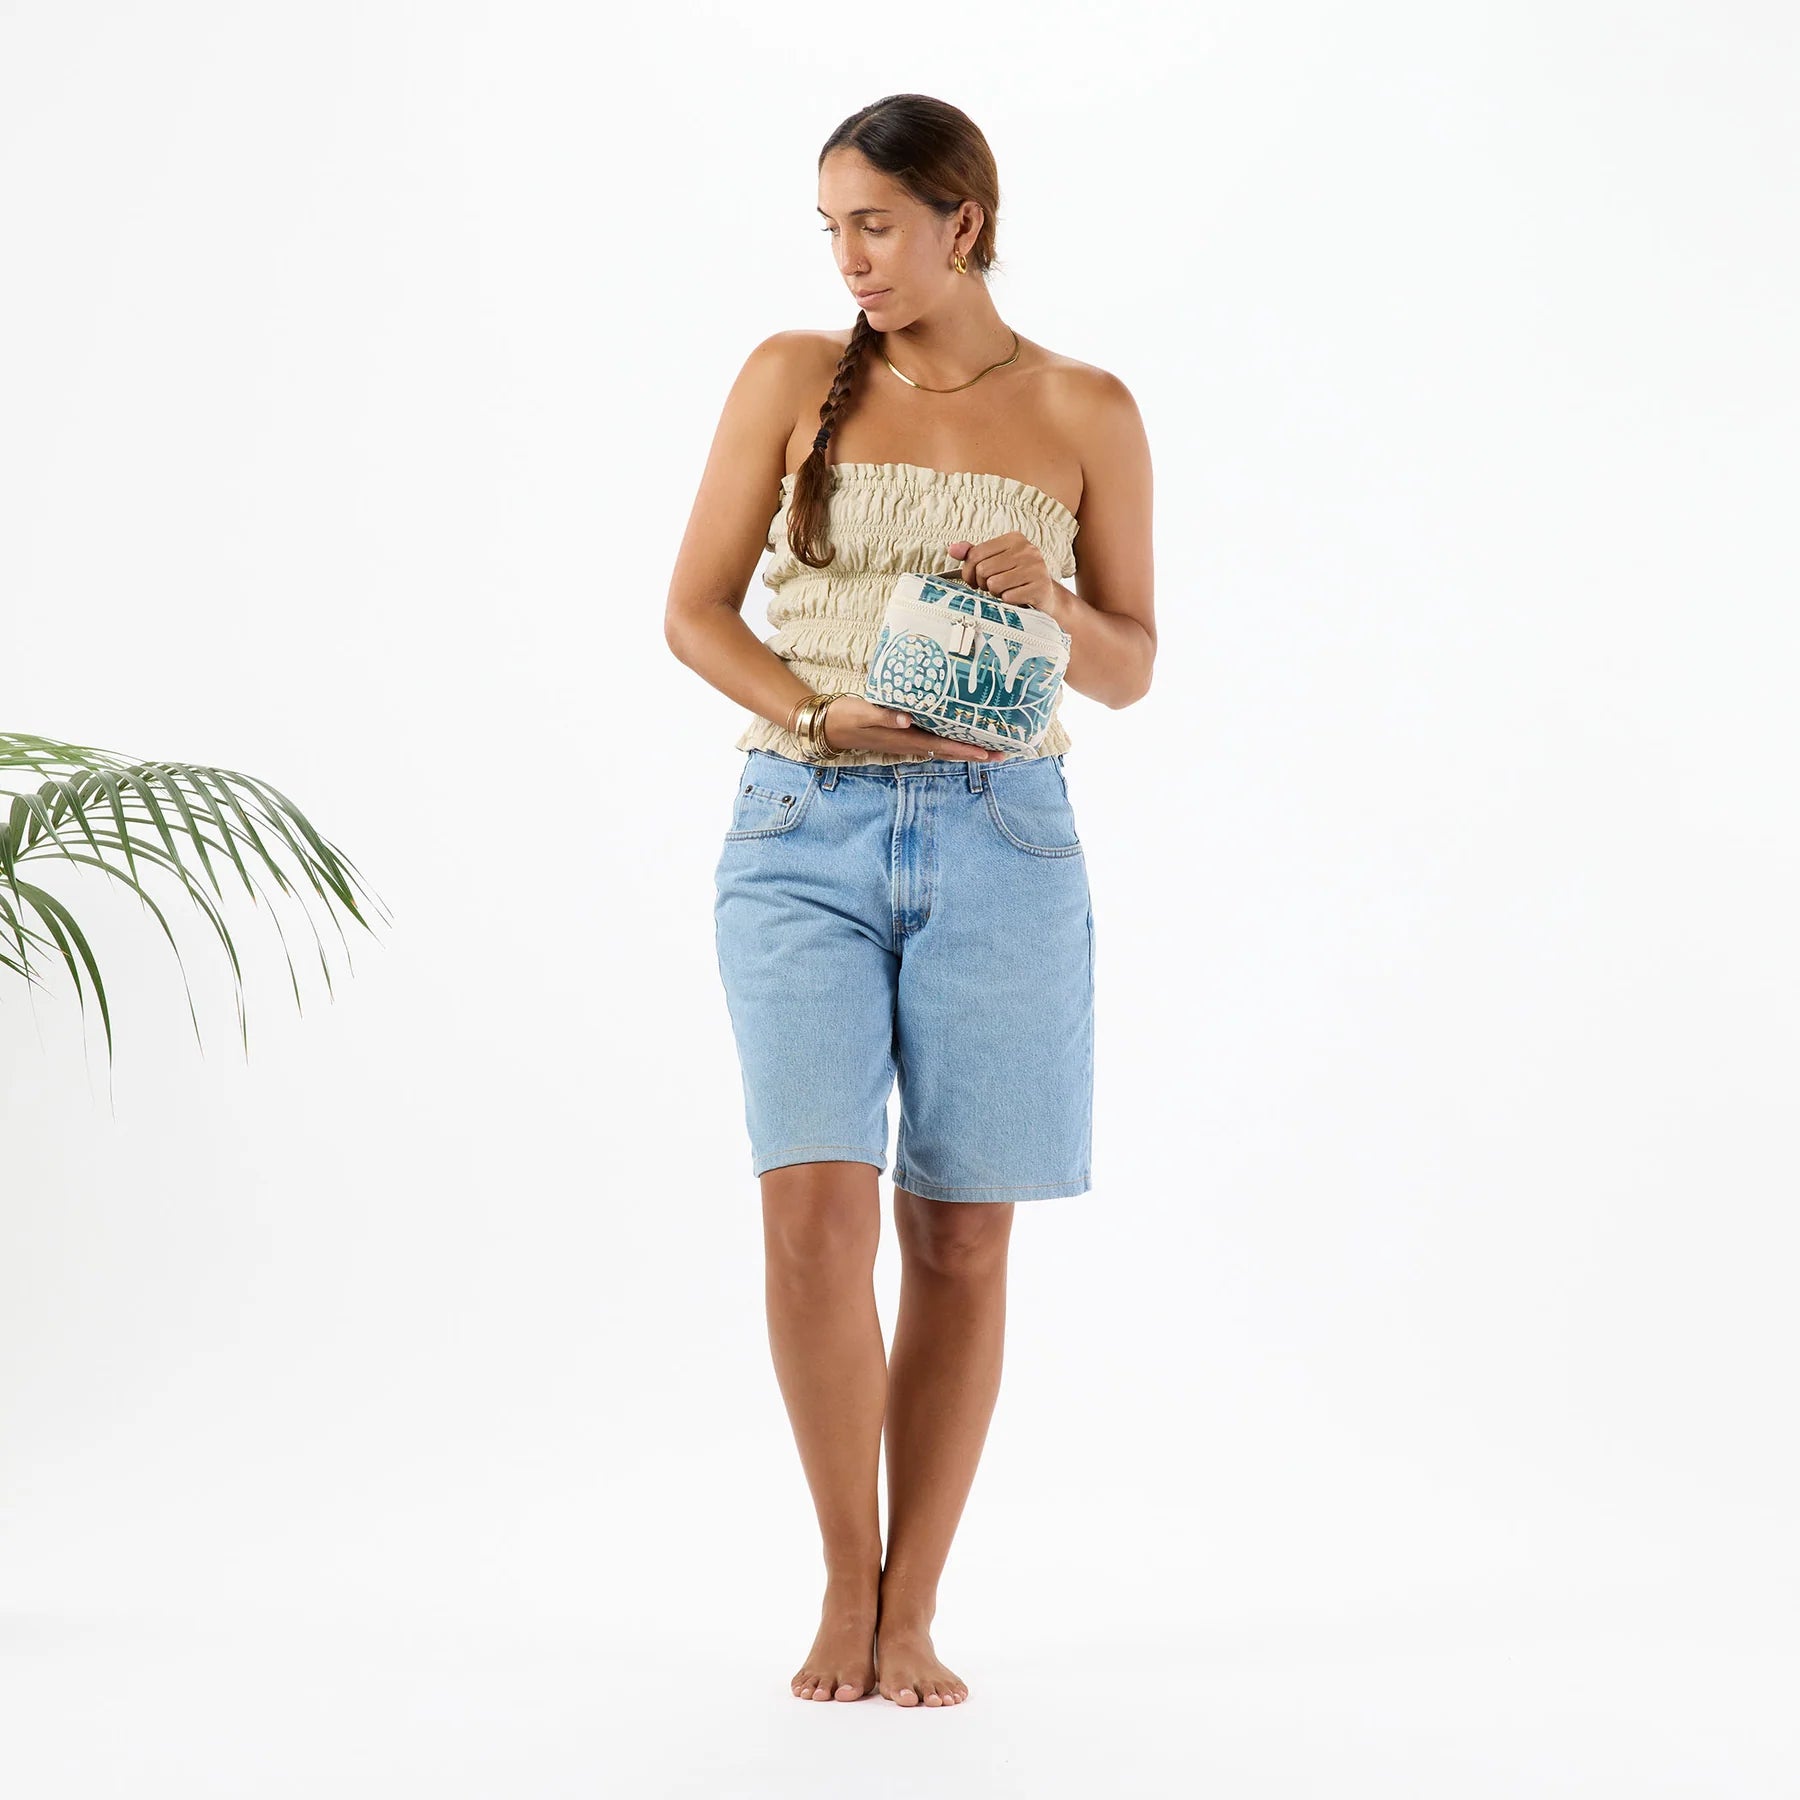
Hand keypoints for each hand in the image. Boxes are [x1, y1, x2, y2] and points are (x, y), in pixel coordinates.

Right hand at [815, 695, 1006, 762]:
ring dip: (967, 749)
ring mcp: (908, 742)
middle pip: (949, 751)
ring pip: (944, 748)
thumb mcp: (862, 713)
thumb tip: (908, 721)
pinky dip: (951, 741)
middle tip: (1004, 754)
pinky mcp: (904, 736)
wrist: (829, 726)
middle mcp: (910, 743)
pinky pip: (934, 741)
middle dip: (976, 753)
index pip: (942, 746)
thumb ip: (884, 717)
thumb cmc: (846, 717)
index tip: (988, 752)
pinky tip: (960, 736)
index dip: (966, 749)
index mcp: (905, 739)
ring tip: (991, 749)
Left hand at [946, 532, 1061, 614]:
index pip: (975, 554)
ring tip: (1006, 591)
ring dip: (996, 593)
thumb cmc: (1017, 578)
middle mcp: (1026, 549)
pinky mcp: (1040, 587)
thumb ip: (973, 554)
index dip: (968, 572)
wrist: (1047, 596)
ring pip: (994, 584)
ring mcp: (1035, 568)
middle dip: (983, 584)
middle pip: (983, 570)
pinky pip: (1008, 597)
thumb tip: (953, 549)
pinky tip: (1016, 597)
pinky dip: (1008, 602)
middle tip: (993, 587)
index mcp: (1014, 539)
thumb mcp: (996, 561)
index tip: (974, 580)